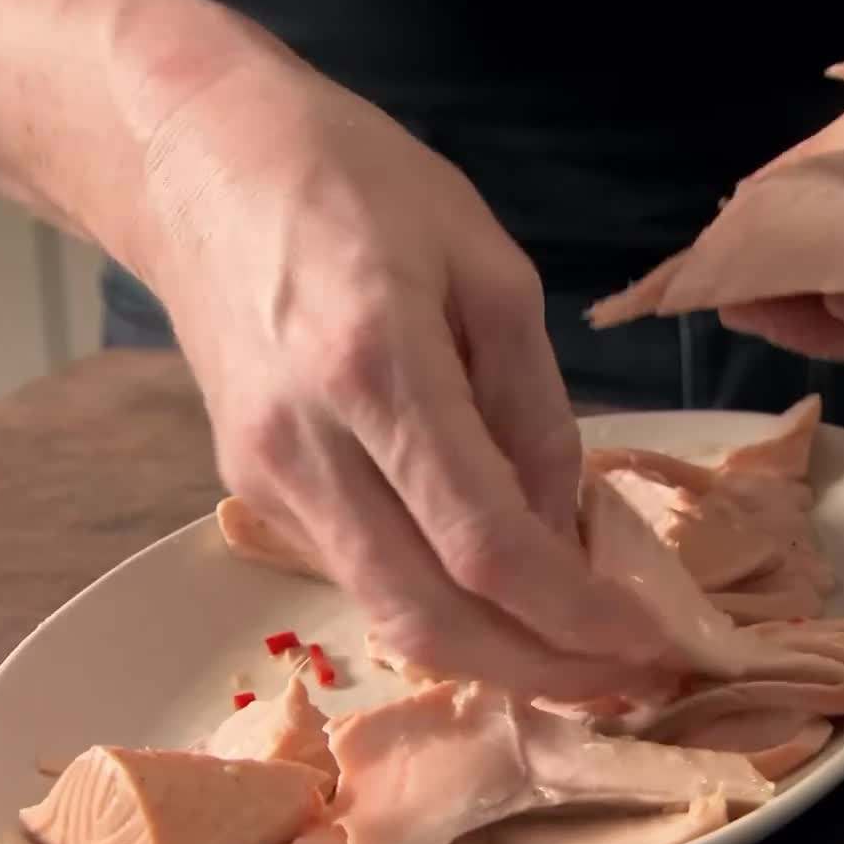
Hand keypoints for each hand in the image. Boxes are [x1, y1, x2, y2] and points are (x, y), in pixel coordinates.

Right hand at [134, 57, 673, 697]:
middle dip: (539, 671)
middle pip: (428, 617)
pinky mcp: (249, 490)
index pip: (484, 543)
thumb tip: (561, 523)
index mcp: (376, 364)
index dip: (574, 616)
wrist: (195, 164)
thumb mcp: (488, 264)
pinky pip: (358, 571)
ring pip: (386, 614)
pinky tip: (496, 584)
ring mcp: (264, 477)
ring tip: (578, 648)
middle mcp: (307, 442)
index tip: (648, 643)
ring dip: (491, 653)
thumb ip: (533, 404)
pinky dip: (438, 600)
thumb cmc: (356, 180)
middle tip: (626, 679)